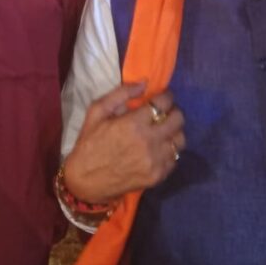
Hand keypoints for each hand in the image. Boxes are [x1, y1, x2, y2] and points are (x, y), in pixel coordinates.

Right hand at [63, 82, 185, 203]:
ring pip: (180, 140)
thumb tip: (144, 84)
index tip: (163, 97)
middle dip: (173, 111)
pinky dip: (170, 151)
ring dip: (174, 132)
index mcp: (134, 123)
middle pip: (178, 119)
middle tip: (164, 113)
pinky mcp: (157, 176)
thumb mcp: (97, 112)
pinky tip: (158, 149)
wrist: (85, 181)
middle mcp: (149, 141)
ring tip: (164, 132)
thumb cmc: (89, 144)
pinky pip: (175, 158)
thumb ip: (120, 94)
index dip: (166, 96)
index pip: (164, 103)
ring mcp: (155, 160)